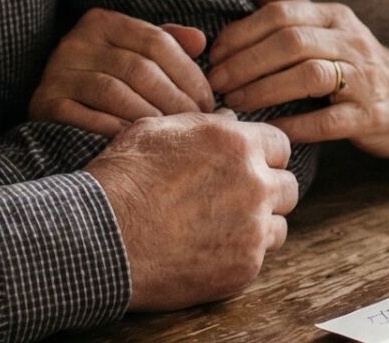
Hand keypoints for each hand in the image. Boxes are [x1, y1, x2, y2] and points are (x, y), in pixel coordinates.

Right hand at [29, 7, 215, 136]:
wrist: (53, 109)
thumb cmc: (107, 80)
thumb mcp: (135, 54)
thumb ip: (167, 44)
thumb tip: (200, 42)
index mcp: (103, 22)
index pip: (157, 42)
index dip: (189, 73)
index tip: (209, 102)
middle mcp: (76, 42)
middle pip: (139, 68)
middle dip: (174, 99)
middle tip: (196, 125)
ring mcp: (57, 72)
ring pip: (115, 92)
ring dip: (149, 117)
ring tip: (172, 136)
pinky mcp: (44, 103)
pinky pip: (85, 117)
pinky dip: (114, 130)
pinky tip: (136, 143)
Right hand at [86, 111, 297, 309]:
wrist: (101, 236)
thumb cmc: (123, 179)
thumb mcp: (158, 131)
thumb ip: (205, 124)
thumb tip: (231, 119)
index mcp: (238, 144)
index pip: (280, 145)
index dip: (263, 156)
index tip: (246, 167)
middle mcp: (255, 184)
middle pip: (287, 187)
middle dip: (267, 192)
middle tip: (235, 201)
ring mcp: (253, 229)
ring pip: (278, 225)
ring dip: (257, 226)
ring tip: (219, 229)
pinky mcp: (243, 267)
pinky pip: (258, 259)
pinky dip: (239, 257)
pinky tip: (207, 253)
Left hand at [207, 0, 388, 157]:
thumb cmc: (360, 65)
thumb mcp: (334, 28)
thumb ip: (296, 8)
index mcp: (336, 17)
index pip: (282, 14)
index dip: (242, 32)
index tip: (214, 53)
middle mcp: (351, 42)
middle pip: (291, 42)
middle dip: (246, 61)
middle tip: (216, 81)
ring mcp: (364, 79)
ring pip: (309, 76)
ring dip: (264, 89)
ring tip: (236, 101)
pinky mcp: (370, 115)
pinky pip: (328, 121)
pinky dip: (295, 124)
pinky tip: (270, 128)